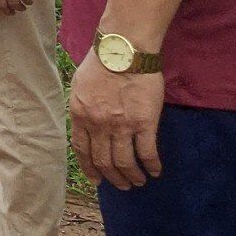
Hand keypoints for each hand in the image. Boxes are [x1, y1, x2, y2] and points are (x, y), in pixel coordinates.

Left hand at [70, 58, 165, 189]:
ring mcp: (122, 126)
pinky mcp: (145, 123)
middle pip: (104, 161)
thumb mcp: (80, 85)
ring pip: (125, 163)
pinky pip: (147, 153)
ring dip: (132, 177)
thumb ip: (82, 108)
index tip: (96, 180)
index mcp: (80, 115)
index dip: (90, 169)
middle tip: (121, 185)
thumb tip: (84, 123)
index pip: (82, 151)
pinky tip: (155, 171)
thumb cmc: (102, 62)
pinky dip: (151, 166)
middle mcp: (98, 125)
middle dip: (112, 178)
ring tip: (138, 181)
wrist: (125, 49)